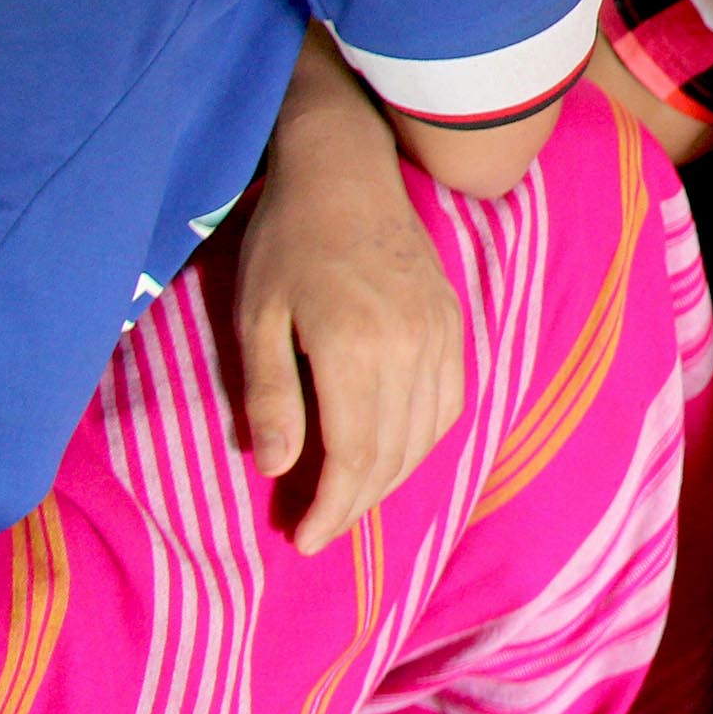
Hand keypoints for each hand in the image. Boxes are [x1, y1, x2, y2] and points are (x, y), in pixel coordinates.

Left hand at [237, 103, 463, 554]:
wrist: (348, 172)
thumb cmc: (288, 243)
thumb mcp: (258, 317)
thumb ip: (271, 396)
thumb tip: (278, 469)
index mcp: (356, 349)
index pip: (352, 455)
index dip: (331, 508)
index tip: (303, 541)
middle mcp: (411, 347)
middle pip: (393, 454)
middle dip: (356, 503)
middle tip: (320, 531)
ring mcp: (441, 334)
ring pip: (427, 434)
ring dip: (391, 477)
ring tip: (351, 499)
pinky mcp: (454, 322)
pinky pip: (451, 401)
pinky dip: (424, 440)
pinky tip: (394, 450)